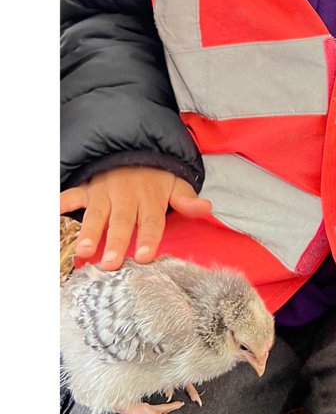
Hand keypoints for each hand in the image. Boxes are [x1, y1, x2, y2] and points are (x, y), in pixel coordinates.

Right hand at [60, 166, 210, 269]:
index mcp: (150, 197)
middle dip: (116, 242)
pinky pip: (72, 196)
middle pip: (122, 222)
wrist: (135, 149)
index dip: (148, 237)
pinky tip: (51, 215)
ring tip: (83, 252)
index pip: (151, 220)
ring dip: (89, 232)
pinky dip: (61, 205)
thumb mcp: (176, 184)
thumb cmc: (157, 177)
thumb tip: (206, 208)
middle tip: (110, 264)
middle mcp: (126, 196)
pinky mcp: (88, 188)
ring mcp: (104, 192)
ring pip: (96, 214)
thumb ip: (187, 199)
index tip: (143, 256)